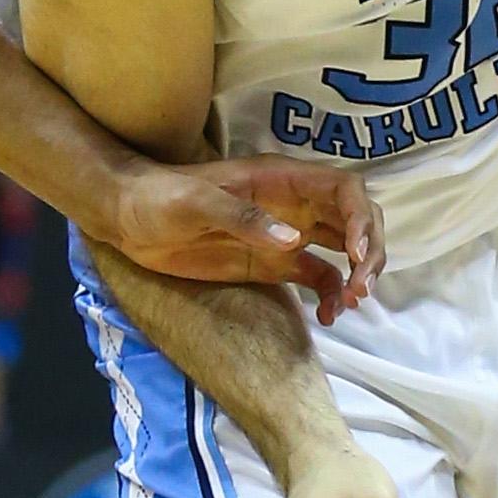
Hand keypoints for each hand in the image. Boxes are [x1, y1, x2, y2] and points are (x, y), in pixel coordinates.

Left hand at [99, 156, 384, 324]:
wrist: (128, 217)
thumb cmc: (160, 198)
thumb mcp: (196, 203)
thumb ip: (242, 218)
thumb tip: (295, 240)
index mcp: (282, 181)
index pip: (343, 190)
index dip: (360, 218)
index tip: (355, 254)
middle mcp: (294, 205)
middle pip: (355, 219)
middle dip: (370, 251)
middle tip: (360, 289)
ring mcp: (286, 236)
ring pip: (344, 249)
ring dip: (358, 274)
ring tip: (350, 303)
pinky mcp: (273, 265)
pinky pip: (318, 277)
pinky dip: (332, 295)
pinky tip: (328, 316)